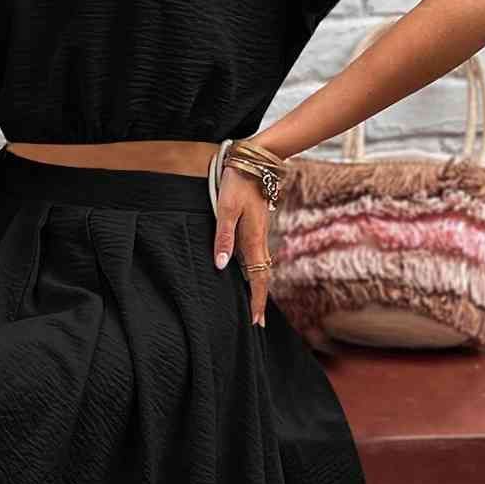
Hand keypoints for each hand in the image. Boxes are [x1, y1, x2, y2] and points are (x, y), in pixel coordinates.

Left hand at [213, 164, 270, 326]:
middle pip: (263, 276)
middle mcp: (259, 240)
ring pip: (261, 266)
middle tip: (256, 321)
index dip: (257, 300)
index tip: (255, 320)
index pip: (258, 278)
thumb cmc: (237, 184)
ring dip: (259, 287)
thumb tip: (221, 265)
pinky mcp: (256, 227)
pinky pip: (257, 256)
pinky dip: (256, 271)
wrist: (255, 161)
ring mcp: (259, 233)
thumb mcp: (225, 209)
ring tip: (254, 304)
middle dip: (260, 299)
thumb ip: (223, 237)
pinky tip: (250, 274)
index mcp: (253, 240)